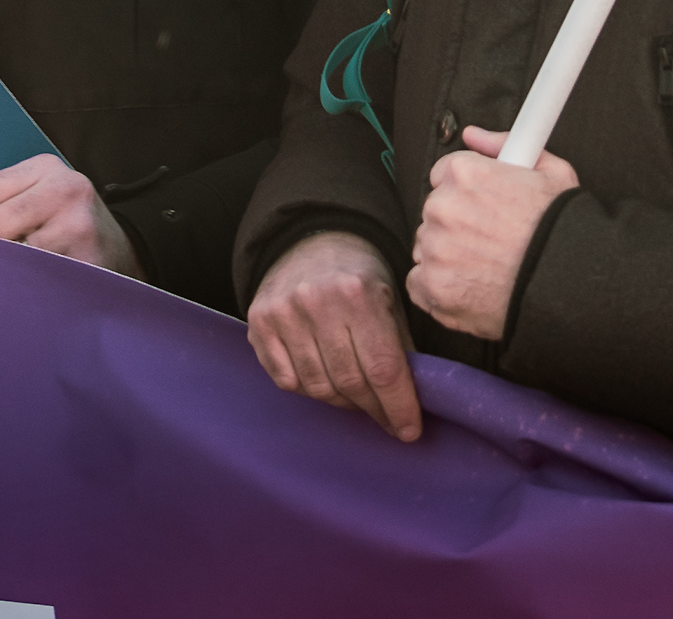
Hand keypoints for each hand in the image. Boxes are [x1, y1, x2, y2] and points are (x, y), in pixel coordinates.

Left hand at [0, 154, 139, 277]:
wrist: (126, 256)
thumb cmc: (64, 233)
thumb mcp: (33, 206)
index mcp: (42, 167)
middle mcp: (64, 185)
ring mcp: (79, 219)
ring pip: (12, 255)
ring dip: (3, 276)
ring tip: (12, 283)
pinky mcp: (89, 254)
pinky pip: (37, 279)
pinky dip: (26, 290)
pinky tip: (32, 292)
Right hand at [247, 230, 423, 441]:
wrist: (310, 242)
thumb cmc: (358, 279)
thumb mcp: (389, 302)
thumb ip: (400, 349)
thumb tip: (413, 404)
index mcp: (358, 294)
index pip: (383, 368)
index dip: (398, 407)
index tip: (408, 431)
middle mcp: (317, 302)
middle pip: (350, 383)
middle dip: (374, 409)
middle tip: (387, 419)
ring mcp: (284, 313)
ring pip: (318, 387)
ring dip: (343, 402)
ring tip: (357, 399)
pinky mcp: (259, 323)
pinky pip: (287, 381)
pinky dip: (309, 390)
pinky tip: (325, 380)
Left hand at [407, 126, 576, 341]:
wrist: (568, 284)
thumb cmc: (561, 231)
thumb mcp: (550, 172)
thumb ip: (505, 145)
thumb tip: (473, 135)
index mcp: (464, 173)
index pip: (442, 176)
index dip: (465, 193)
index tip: (480, 208)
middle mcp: (442, 208)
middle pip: (435, 213)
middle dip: (456, 224)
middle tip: (489, 241)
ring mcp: (435, 249)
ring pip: (426, 247)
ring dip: (447, 256)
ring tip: (485, 266)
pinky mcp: (432, 287)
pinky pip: (420, 283)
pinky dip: (439, 287)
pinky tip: (470, 287)